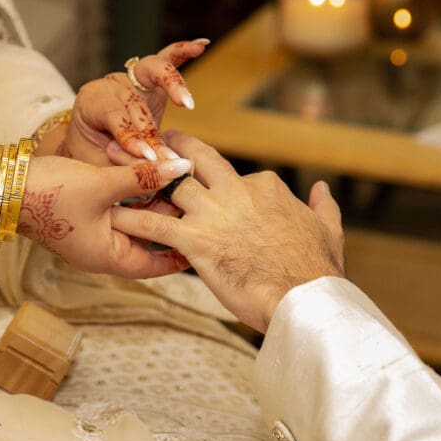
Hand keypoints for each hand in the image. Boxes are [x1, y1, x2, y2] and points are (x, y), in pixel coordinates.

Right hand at [18, 154, 193, 277]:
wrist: (1, 189)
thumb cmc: (48, 192)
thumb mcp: (102, 183)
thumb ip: (144, 176)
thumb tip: (182, 168)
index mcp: (109, 256)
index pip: (158, 264)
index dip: (183, 251)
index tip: (208, 235)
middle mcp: (102, 253)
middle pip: (148, 243)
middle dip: (171, 223)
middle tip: (200, 205)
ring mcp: (92, 237)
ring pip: (134, 226)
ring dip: (152, 207)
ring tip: (181, 188)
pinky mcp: (83, 221)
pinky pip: (118, 215)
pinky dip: (134, 200)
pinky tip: (150, 179)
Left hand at [62, 40, 207, 165]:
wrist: (93, 141)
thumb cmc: (94, 153)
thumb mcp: (101, 163)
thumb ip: (126, 164)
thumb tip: (156, 166)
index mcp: (90, 101)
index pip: (113, 115)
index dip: (131, 136)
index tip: (148, 156)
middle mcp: (111, 84)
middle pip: (134, 99)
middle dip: (152, 129)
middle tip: (166, 152)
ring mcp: (132, 77)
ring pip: (151, 72)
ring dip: (172, 88)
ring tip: (186, 101)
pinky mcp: (151, 77)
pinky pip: (167, 57)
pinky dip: (183, 51)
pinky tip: (201, 46)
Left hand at [110, 130, 344, 331]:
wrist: (304, 299)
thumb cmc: (317, 271)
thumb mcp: (328, 230)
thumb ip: (322, 206)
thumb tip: (322, 189)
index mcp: (266, 186)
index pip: (234, 174)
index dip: (218, 181)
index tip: (207, 185)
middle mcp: (237, 191)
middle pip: (198, 159)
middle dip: (174, 148)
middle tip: (155, 141)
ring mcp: (215, 214)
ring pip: (169, 184)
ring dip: (142, 174)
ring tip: (118, 164)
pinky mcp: (196, 242)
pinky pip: (154, 225)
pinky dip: (131, 219)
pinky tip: (112, 218)